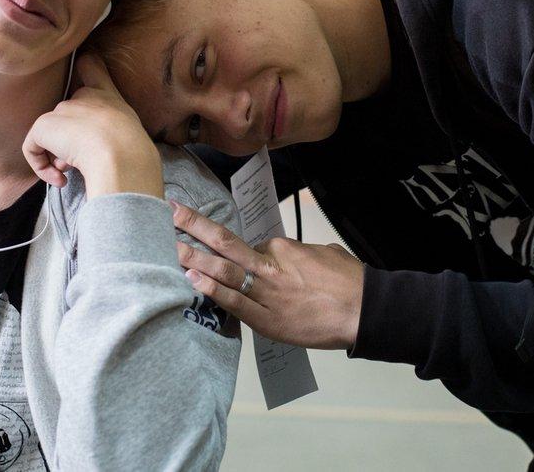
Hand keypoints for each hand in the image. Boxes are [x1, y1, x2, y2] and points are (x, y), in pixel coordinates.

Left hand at [23, 53, 162, 196]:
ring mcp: (63, 109)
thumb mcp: (132, 133)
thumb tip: (99, 149)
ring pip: (50, 135)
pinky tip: (59, 179)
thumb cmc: (133, 151)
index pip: (93, 68)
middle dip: (69, 142)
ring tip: (71, 172)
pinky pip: (32, 148)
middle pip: (66, 116)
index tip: (84, 61)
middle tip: (79, 162)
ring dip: (57, 156)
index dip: (86, 65)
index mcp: (108, 96)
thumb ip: (116, 133)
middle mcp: (84, 96)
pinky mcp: (44, 125)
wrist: (120, 153)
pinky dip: (40, 166)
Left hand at [172, 201, 364, 349]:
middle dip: (193, 226)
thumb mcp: (323, 253)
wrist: (365, 310)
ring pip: (222, 270)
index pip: (250, 246)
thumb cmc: (350, 282)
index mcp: (283, 247)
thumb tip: (286, 257)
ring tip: (169, 247)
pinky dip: (211, 290)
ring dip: (192, 257)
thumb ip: (298, 253)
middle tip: (168, 212)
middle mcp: (269, 266)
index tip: (233, 256)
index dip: (240, 253)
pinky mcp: (267, 320)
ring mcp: (266, 294)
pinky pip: (233, 303)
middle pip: (224, 242)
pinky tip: (192, 280)